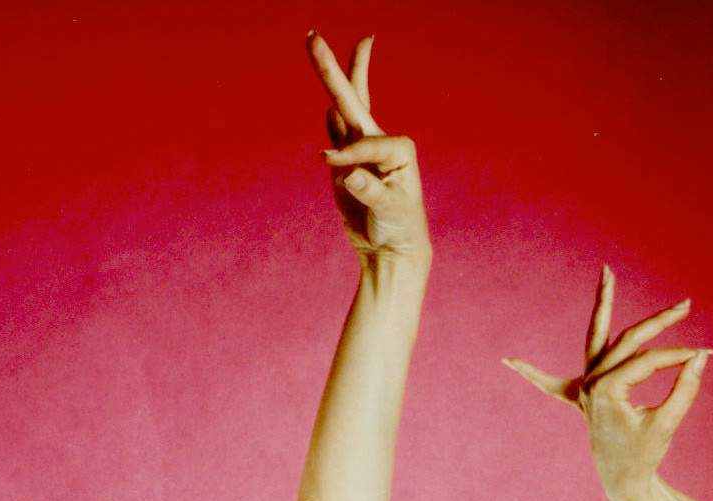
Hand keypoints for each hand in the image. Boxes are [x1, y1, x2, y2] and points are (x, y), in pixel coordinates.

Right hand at [306, 30, 432, 267]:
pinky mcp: (345, 167)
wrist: (391, 252)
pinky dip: (330, 119)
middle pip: (354, 99)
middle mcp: (380, 143)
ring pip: (343, 110)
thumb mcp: (390, 212)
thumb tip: (348, 174)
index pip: (366, 141)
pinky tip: (329, 105)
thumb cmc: (399, 231)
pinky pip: (334, 135)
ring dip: (332, 80)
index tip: (343, 174)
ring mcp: (361, 152)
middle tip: (313, 35)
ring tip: (316, 44)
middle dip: (335, 69)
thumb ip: (371, 192)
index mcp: (398, 148)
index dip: (353, 157)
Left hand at [502, 265, 712, 496]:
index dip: (678, 358)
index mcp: (606, 391)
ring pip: (596, 340)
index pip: (648, 361)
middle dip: (658, 322)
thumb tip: (702, 358)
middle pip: (627, 341)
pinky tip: (508, 361)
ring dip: (601, 307)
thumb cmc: (645, 455)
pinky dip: (532, 375)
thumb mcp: (666, 423)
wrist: (624, 483)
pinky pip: (553, 385)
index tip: (704, 357)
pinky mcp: (582, 398)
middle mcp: (590, 385)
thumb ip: (684, 390)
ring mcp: (583, 390)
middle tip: (686, 305)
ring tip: (606, 272)